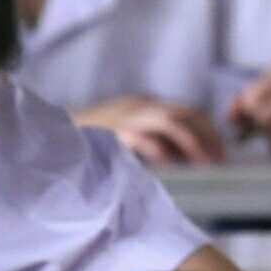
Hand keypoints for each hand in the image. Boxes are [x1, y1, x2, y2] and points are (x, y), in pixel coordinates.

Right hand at [76, 95, 225, 163]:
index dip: (209, 131)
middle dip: (207, 137)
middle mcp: (138, 106)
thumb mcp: (125, 133)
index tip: (222, 152)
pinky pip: (141, 137)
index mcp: (144, 105)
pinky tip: (171, 165)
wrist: (48, 134)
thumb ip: (153, 141)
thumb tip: (187, 161)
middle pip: (184, 114)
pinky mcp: (110, 131)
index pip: (188, 111)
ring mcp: (124, 116)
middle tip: (220, 160)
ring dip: (191, 142)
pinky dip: (160, 151)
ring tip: (204, 163)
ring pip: (169, 121)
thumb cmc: (90, 141)